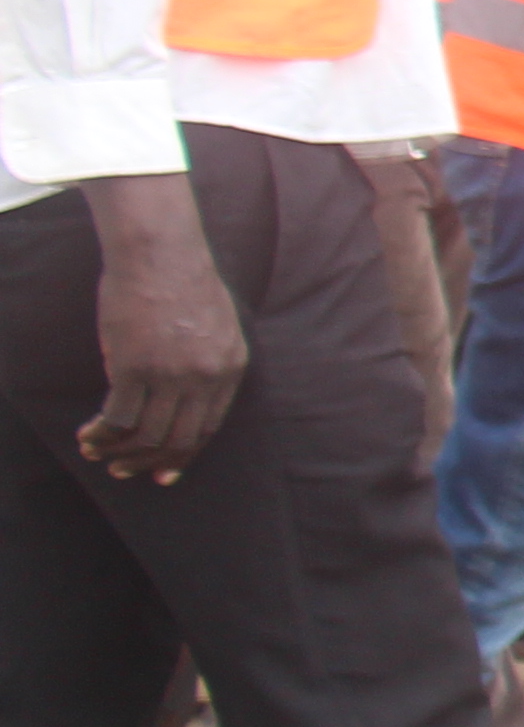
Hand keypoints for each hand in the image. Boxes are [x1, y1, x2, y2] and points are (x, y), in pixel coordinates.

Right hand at [79, 177, 243, 483]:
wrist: (161, 254)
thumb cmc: (183, 282)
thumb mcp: (217, 325)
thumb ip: (206, 363)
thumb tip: (183, 396)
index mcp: (231, 367)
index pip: (209, 428)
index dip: (185, 454)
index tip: (165, 472)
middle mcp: (205, 377)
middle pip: (180, 439)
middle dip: (151, 463)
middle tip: (126, 472)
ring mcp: (170, 374)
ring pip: (147, 435)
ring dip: (121, 453)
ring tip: (100, 455)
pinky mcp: (134, 367)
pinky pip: (118, 418)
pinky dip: (102, 434)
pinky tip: (88, 437)